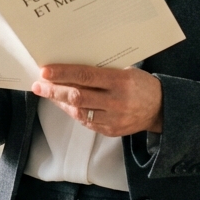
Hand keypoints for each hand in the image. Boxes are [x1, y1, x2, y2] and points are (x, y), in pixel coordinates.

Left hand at [32, 64, 162, 136]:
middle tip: (38, 84)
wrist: (161, 108)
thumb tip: (71, 69)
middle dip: (54, 90)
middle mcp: (116, 101)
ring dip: (60, 102)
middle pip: (78, 96)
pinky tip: (64, 104)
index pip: (86, 76)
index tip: (45, 71)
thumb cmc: (140, 84)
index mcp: (121, 81)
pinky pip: (86, 121)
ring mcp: (114, 118)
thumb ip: (102, 72)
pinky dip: (73, 112)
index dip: (63, 74)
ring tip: (47, 93)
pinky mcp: (111, 131)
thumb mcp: (126, 71)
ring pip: (79, 111)